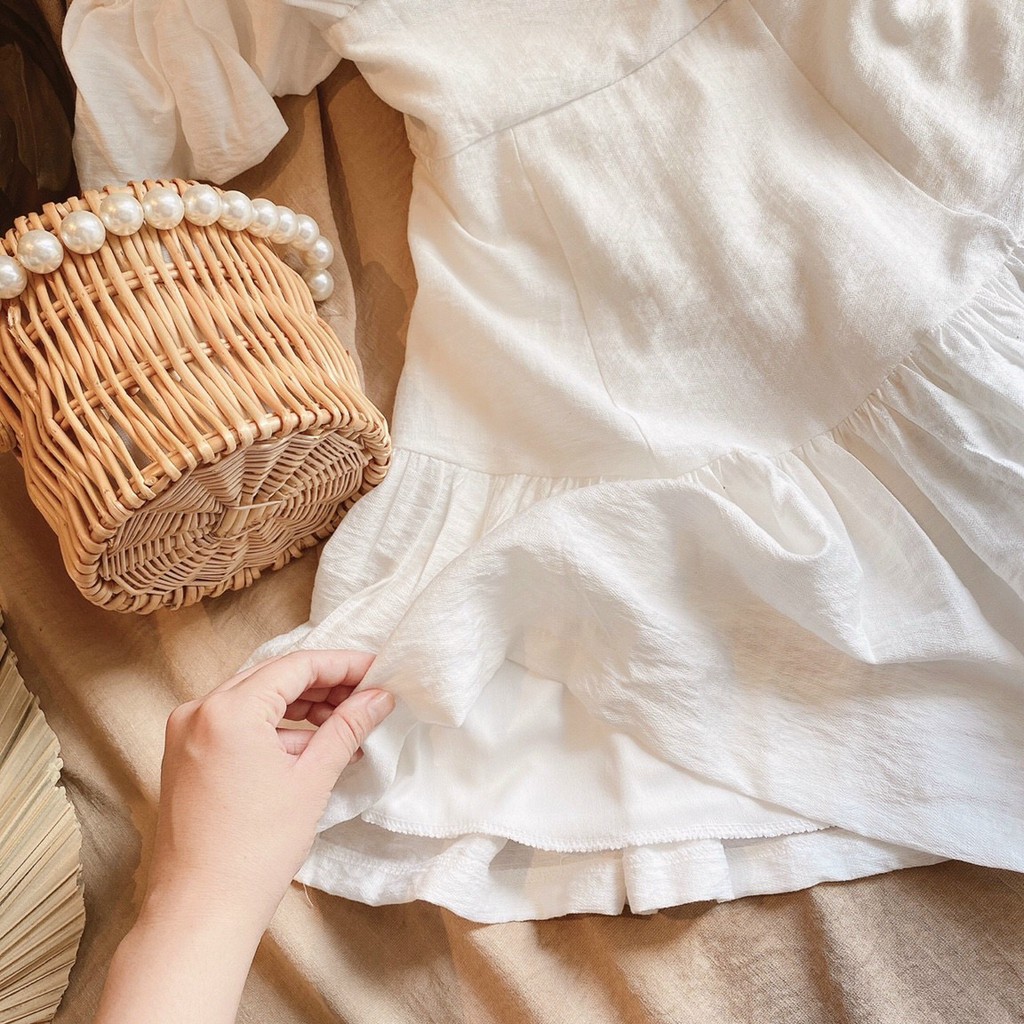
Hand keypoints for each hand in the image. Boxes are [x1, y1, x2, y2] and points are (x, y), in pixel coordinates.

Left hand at [143, 650, 394, 934]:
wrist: (200, 910)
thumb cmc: (255, 851)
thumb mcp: (312, 780)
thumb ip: (347, 727)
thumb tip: (379, 696)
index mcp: (228, 710)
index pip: (295, 666)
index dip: (341, 665)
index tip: (376, 670)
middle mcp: (198, 710)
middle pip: (272, 677)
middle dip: (322, 683)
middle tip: (366, 695)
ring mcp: (185, 732)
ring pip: (253, 697)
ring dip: (298, 705)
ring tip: (343, 723)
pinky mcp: (183, 754)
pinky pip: (234, 722)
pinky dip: (271, 726)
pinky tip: (308, 743)